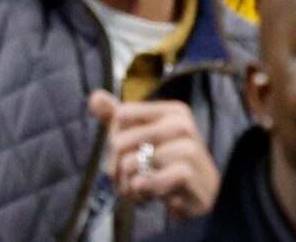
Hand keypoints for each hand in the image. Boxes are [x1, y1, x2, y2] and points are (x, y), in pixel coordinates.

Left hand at [90, 93, 219, 223]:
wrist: (202, 198)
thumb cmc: (170, 168)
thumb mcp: (147, 139)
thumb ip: (120, 119)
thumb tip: (94, 97)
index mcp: (173, 111)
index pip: (122, 114)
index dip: (115, 138)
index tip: (130, 153)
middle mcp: (181, 124)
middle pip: (119, 142)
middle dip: (116, 169)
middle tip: (130, 180)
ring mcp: (185, 148)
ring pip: (126, 165)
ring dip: (127, 186)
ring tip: (141, 190)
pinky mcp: (183, 174)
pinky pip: (140, 184)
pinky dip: (139, 196)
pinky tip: (151, 198)